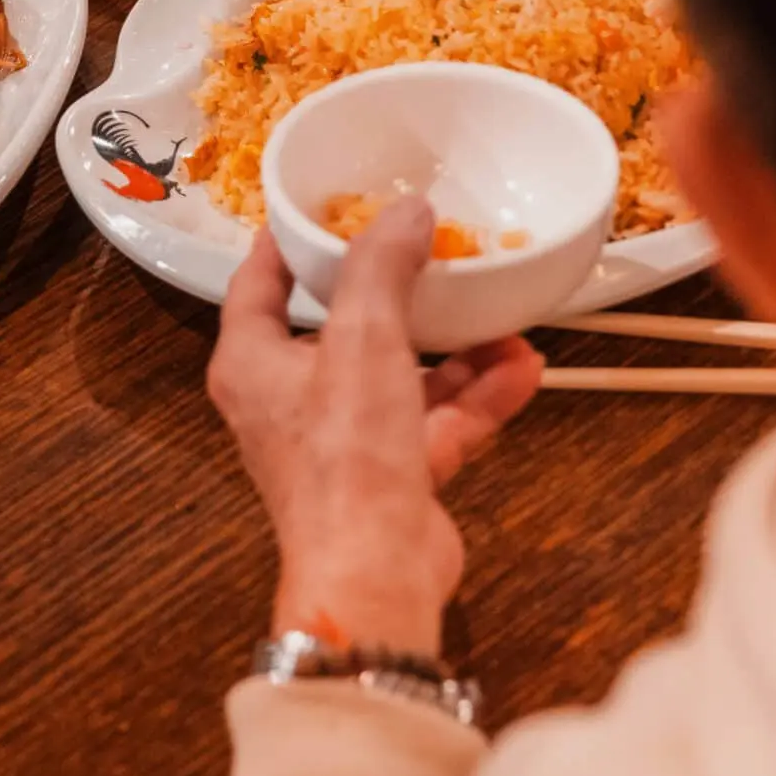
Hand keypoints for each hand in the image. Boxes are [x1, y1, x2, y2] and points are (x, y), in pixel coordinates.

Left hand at [208, 201, 542, 654]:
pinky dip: (476, 397)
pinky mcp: (392, 477)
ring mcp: (343, 442)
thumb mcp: (363, 336)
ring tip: (502, 315)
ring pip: (399, 376)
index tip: (320, 205)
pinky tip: (523, 368)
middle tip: (430, 250)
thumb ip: (382, 267)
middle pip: (338, 329)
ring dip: (453, 349)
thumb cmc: (345, 453)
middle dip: (393, 293)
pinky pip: (436, 422)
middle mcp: (288, 402)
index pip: (257, 285)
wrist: (377, 570)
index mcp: (252, 364)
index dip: (287, 243)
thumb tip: (407, 212)